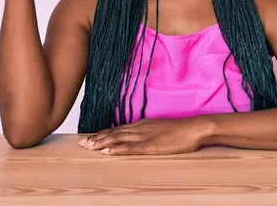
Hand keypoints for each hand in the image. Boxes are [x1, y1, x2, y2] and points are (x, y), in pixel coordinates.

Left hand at [78, 118, 207, 155]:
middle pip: (114, 133)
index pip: (118, 129)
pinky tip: (107, 151)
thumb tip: (140, 138)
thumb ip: (150, 133)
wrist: (195, 128)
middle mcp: (140, 128)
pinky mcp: (151, 145)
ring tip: (88, 146)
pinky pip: (131, 148)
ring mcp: (145, 136)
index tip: (90, 138)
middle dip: (97, 138)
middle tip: (81, 143)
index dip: (103, 133)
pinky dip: (117, 149)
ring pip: (119, 138)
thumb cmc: (182, 131)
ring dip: (102, 142)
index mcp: (143, 124)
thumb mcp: (162, 130)